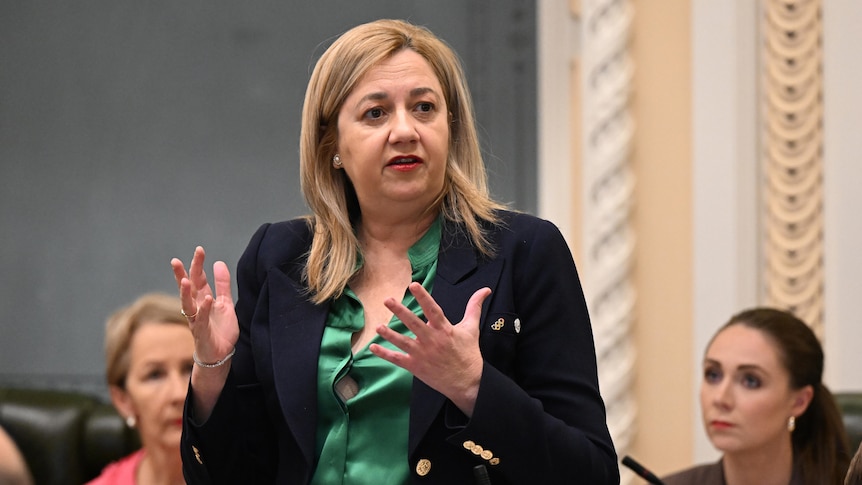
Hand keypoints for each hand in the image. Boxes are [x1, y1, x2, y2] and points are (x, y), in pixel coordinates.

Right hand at [170, 246, 238, 366]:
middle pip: (189, 289)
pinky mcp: (202, 332)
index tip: (199, 250)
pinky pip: (201, 319)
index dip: (198, 265)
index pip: (199, 279)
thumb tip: (218, 263)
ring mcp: (197, 320)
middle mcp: (197, 308)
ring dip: (185, 292)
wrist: (220, 355)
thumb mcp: (225, 303)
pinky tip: (207, 298)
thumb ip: (222, 285)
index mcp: (203, 299)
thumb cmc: (220, 330)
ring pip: (188, 304)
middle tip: (176, 261)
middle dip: (183, 274)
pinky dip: (204, 309)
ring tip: (185, 279)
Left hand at [370, 282, 490, 415]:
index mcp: (445, 329)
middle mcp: (432, 340)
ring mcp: (422, 354)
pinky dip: (384, 354)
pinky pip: (397, 359)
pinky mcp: (416, 366)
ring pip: (403, 342)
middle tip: (388, 300)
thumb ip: (474, 307)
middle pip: (413, 323)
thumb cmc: (469, 353)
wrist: (467, 382)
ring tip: (379, 326)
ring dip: (389, 334)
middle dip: (400, 311)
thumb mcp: (471, 328)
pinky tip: (373, 347)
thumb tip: (485, 289)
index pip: (432, 310)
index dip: (423, 297)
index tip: (413, 285)